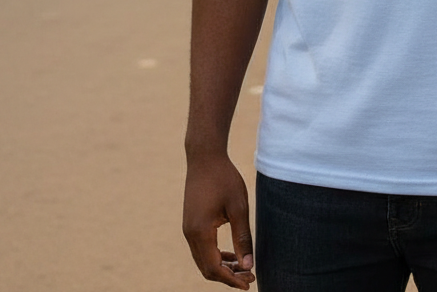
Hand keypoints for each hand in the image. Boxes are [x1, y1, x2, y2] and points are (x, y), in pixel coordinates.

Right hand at [183, 154, 255, 287]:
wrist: (205, 157)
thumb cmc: (224, 178)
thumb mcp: (238, 207)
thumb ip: (242, 237)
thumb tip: (248, 265)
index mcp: (200, 232)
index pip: (214, 268)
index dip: (231, 280)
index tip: (248, 284)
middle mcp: (190, 234)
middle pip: (206, 268)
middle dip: (227, 277)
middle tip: (249, 278)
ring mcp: (188, 229)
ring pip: (203, 260)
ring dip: (222, 267)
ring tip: (243, 268)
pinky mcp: (190, 223)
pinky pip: (201, 249)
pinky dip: (216, 256)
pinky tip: (232, 255)